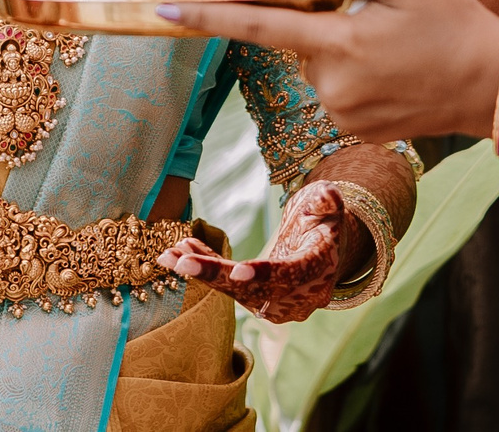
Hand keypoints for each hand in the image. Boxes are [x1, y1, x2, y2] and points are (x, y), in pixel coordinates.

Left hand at [152, 0, 498, 142]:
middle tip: (377, 14)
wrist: (497, 87)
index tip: (162, 10)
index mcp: (338, 46)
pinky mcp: (357, 130)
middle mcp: (332, 87)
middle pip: (297, 40)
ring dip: (341, 47)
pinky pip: (338, 88)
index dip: (206, 17)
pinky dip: (356, 71)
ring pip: (318, 64)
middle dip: (320, 20)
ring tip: (396, 43)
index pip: (257, 27)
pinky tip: (395, 67)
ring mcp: (344, 115)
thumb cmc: (454, 24)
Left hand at [158, 181, 353, 323]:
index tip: (237, 272)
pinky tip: (181, 253)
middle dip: (215, 275)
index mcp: (318, 269)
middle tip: (180, 262)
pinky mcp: (258, 299)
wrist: (321, 251)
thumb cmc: (322, 221)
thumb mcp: (328, 206)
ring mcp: (277, 302)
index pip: (291, 274)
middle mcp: (297, 294)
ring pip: (235, 290)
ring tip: (170, 254)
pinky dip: (206, 270)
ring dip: (203, 272)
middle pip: (253, 289)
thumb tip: (327, 196)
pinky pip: (228, 286)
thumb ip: (327, 201)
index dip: (264, 274)